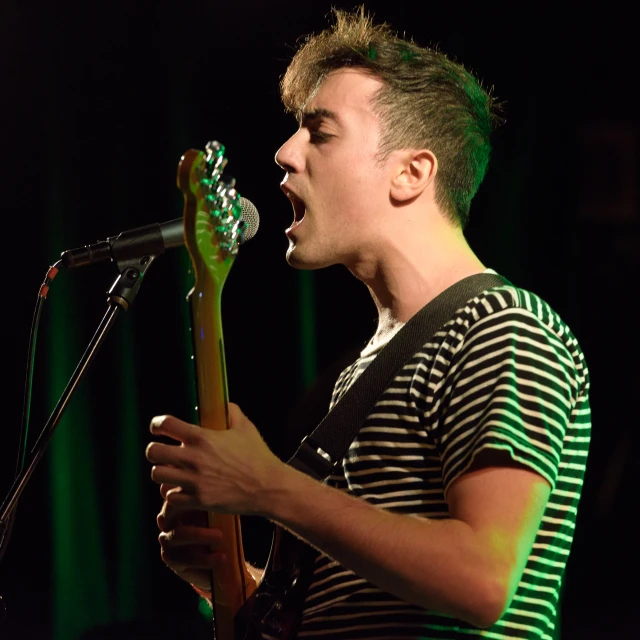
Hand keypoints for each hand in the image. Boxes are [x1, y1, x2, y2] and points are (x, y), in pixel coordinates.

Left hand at [145, 403, 287, 516]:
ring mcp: (194, 481)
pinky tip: (183, 489)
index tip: (157, 428)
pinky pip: (170, 497)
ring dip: (163, 473)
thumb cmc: (258, 456)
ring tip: (172, 472)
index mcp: (203, 438)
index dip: (157, 424)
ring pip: (157, 475)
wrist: (268, 487)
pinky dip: (173, 493)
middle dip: (155, 451)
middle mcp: (194, 458)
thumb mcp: (246, 428)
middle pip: (152, 452)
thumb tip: (226, 404)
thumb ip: (232, 413)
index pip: (165, 424)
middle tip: (162, 453)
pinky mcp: (198, 500)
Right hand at [156, 484, 223, 591]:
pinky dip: (204, 558)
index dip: (184, 489)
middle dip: (190, 507)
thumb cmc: (221, 525)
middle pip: (170, 510)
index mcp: (178, 504)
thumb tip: (226, 474)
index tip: (204, 490)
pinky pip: (183, 559)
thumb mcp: (219, 509)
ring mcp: (168, 539)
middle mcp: (169, 520)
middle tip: (216, 511)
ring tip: (221, 536)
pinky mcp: (172, 559)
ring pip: (178, 534)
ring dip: (200, 535)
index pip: (175, 492)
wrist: (223, 557)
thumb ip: (216, 495)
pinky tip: (221, 557)